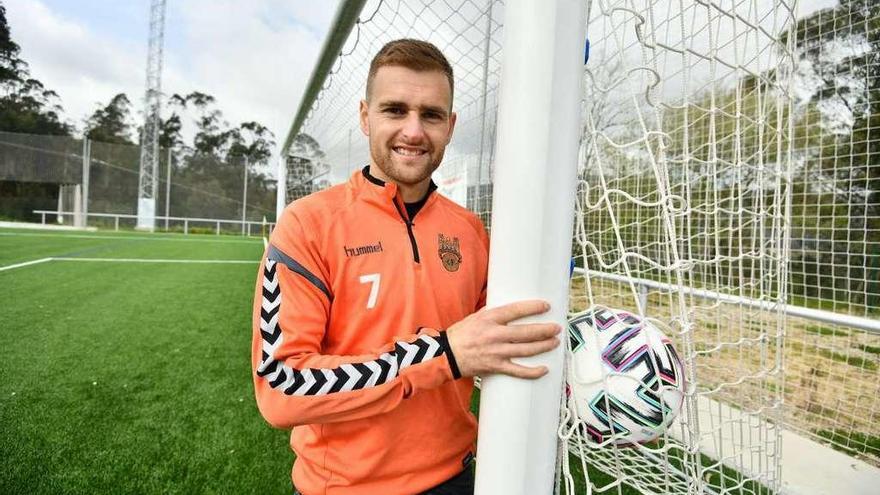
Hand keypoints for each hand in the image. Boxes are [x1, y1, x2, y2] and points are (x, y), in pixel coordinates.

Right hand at [446, 300, 560, 378]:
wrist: (446, 355)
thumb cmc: (461, 334)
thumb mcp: (476, 317)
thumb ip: (493, 312)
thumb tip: (511, 308)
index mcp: (489, 319)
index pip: (516, 311)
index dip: (533, 308)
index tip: (546, 306)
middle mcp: (494, 335)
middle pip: (526, 332)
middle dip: (545, 330)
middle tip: (557, 328)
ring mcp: (496, 352)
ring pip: (525, 350)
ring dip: (543, 346)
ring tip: (555, 342)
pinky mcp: (495, 367)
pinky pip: (518, 371)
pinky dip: (532, 371)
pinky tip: (544, 369)